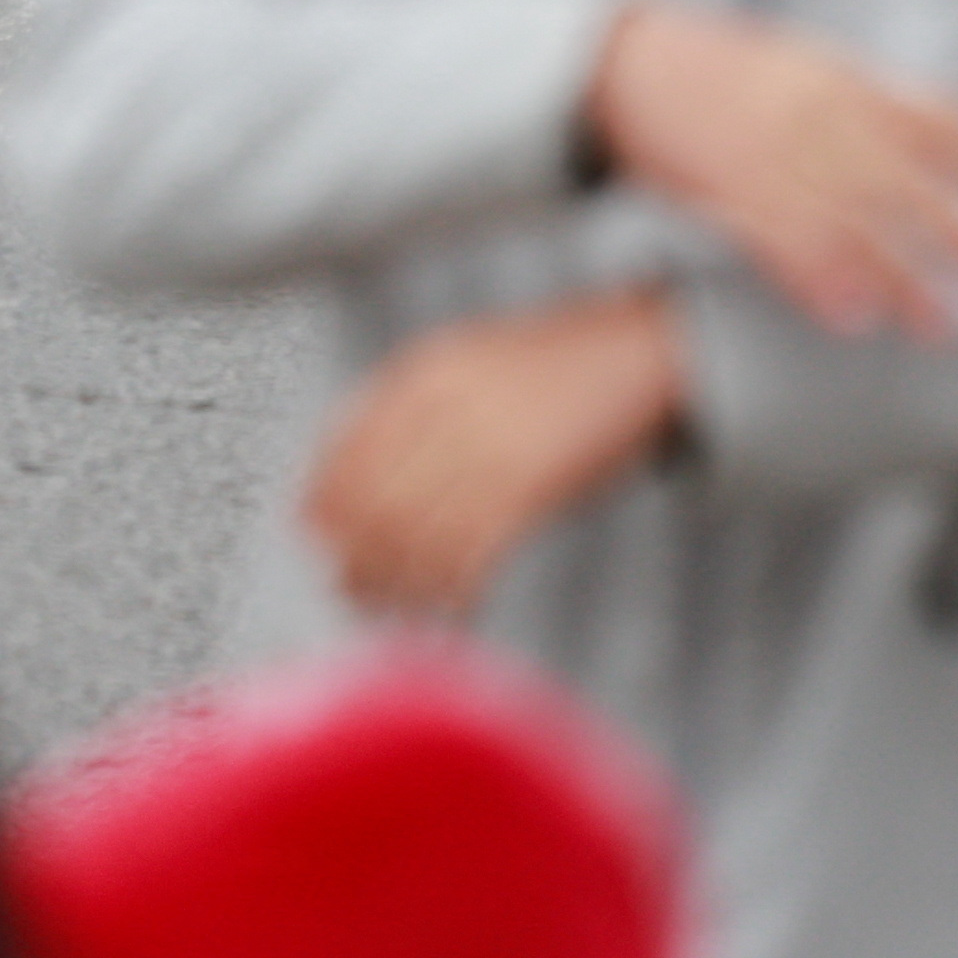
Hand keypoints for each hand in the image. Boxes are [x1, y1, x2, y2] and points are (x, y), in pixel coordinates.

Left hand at [302, 289, 686, 621]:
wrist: (644, 347)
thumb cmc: (562, 360)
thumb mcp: (472, 357)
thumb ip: (415, 403)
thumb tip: (358, 469)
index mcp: (426, 371)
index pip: (346, 449)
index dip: (323, 504)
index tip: (313, 537)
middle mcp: (446, 409)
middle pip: (373, 503)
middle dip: (355, 556)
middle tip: (351, 589)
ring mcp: (488, 447)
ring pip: (416, 536)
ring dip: (399, 584)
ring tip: (394, 609)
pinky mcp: (530, 487)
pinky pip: (471, 554)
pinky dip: (455, 591)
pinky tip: (454, 609)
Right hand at [586, 0, 957, 339]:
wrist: (642, 63)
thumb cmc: (730, 66)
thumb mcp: (813, 61)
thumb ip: (875, 95)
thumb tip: (946, 116)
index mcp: (849, 81)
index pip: (937, 118)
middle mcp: (825, 118)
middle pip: (908, 186)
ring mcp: (781, 157)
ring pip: (857, 228)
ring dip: (903, 280)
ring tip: (941, 323)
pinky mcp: (735, 192)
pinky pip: (789, 247)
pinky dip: (823, 283)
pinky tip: (854, 317)